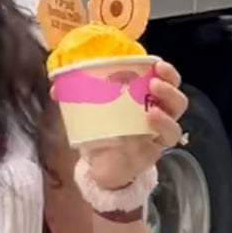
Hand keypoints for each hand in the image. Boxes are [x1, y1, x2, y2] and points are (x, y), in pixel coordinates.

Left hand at [79, 61, 186, 190]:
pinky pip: (168, 137)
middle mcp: (156, 113)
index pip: (163, 80)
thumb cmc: (100, 136)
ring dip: (169, 103)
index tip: (157, 63)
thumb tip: (54, 86)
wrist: (101, 169)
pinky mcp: (155, 149)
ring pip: (177, 115)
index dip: (165, 71)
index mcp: (142, 99)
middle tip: (155, 80)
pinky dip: (163, 126)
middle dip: (170, 84)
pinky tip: (151, 120)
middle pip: (175, 95)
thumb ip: (76, 99)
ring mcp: (158, 132)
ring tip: (153, 101)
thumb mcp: (88, 115)